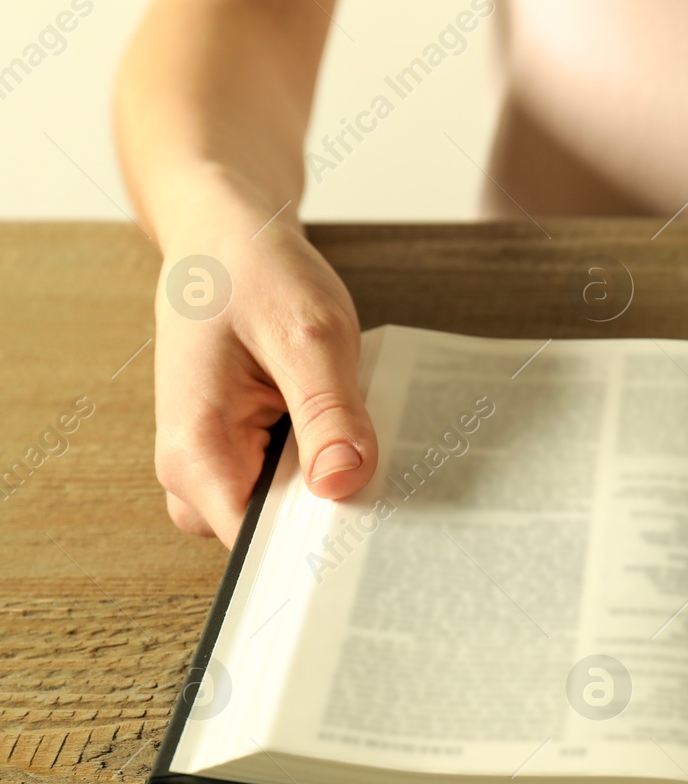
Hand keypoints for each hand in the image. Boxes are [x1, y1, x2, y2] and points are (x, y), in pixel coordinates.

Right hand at [153, 183, 377, 545]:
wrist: (224, 235)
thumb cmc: (252, 273)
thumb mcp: (308, 334)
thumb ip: (327, 411)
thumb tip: (344, 483)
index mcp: (196, 451)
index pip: (257, 547)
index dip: (317, 548)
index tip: (378, 534)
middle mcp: (194, 471)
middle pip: (274, 538)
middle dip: (333, 516)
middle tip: (397, 480)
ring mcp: (216, 464)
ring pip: (286, 513)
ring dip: (333, 485)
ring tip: (373, 438)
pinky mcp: (241, 451)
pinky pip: (289, 484)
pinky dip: (326, 462)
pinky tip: (356, 430)